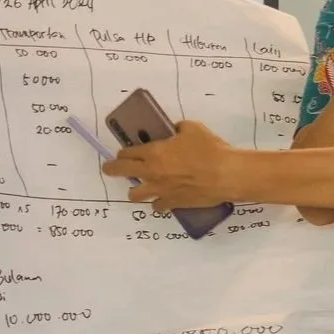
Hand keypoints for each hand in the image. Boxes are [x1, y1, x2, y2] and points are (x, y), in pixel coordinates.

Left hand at [105, 120, 235, 211]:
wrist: (225, 174)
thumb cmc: (209, 148)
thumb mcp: (192, 128)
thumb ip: (177, 129)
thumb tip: (173, 131)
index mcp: (154, 152)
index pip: (127, 153)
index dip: (122, 152)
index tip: (122, 153)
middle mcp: (151, 172)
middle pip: (121, 172)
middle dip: (112, 169)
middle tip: (109, 169)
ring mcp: (160, 190)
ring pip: (135, 195)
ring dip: (135, 190)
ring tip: (138, 189)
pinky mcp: (172, 203)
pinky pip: (157, 206)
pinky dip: (158, 203)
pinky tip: (162, 200)